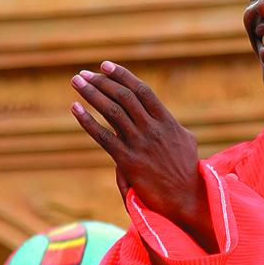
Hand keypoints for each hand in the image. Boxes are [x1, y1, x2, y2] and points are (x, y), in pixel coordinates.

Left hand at [71, 61, 215, 250]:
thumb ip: (171, 127)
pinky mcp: (128, 161)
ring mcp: (140, 144)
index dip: (122, 75)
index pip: (142, 91)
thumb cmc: (188, 172)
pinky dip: (87, 120)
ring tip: (77, 81)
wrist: (187, 198)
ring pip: (112, 111)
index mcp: (167, 122)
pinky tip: (75, 108)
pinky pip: (103, 136)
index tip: (105, 66)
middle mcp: (152, 129)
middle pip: (123, 96)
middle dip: (101, 81)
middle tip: (84, 73)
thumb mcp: (186, 142)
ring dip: (92, 93)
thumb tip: (162, 119)